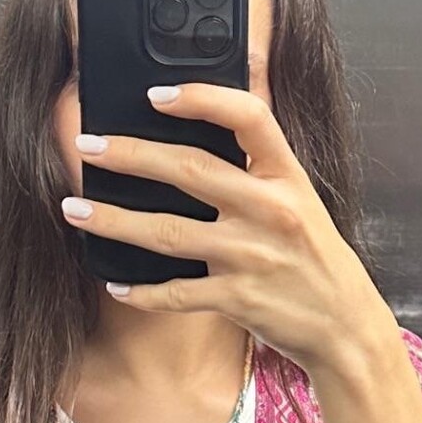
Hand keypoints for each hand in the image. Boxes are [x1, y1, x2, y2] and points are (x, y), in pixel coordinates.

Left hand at [62, 80, 395, 378]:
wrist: (346, 328)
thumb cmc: (317, 263)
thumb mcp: (302, 202)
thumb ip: (261, 169)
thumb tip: (214, 126)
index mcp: (287, 177)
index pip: (248, 117)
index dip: (201, 98)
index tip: (157, 94)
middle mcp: (270, 211)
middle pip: (190, 170)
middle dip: (131, 155)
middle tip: (88, 147)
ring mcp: (251, 256)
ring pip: (168, 232)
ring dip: (114, 220)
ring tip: (75, 209)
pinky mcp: (238, 299)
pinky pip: (176, 294)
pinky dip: (141, 291)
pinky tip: (115, 282)